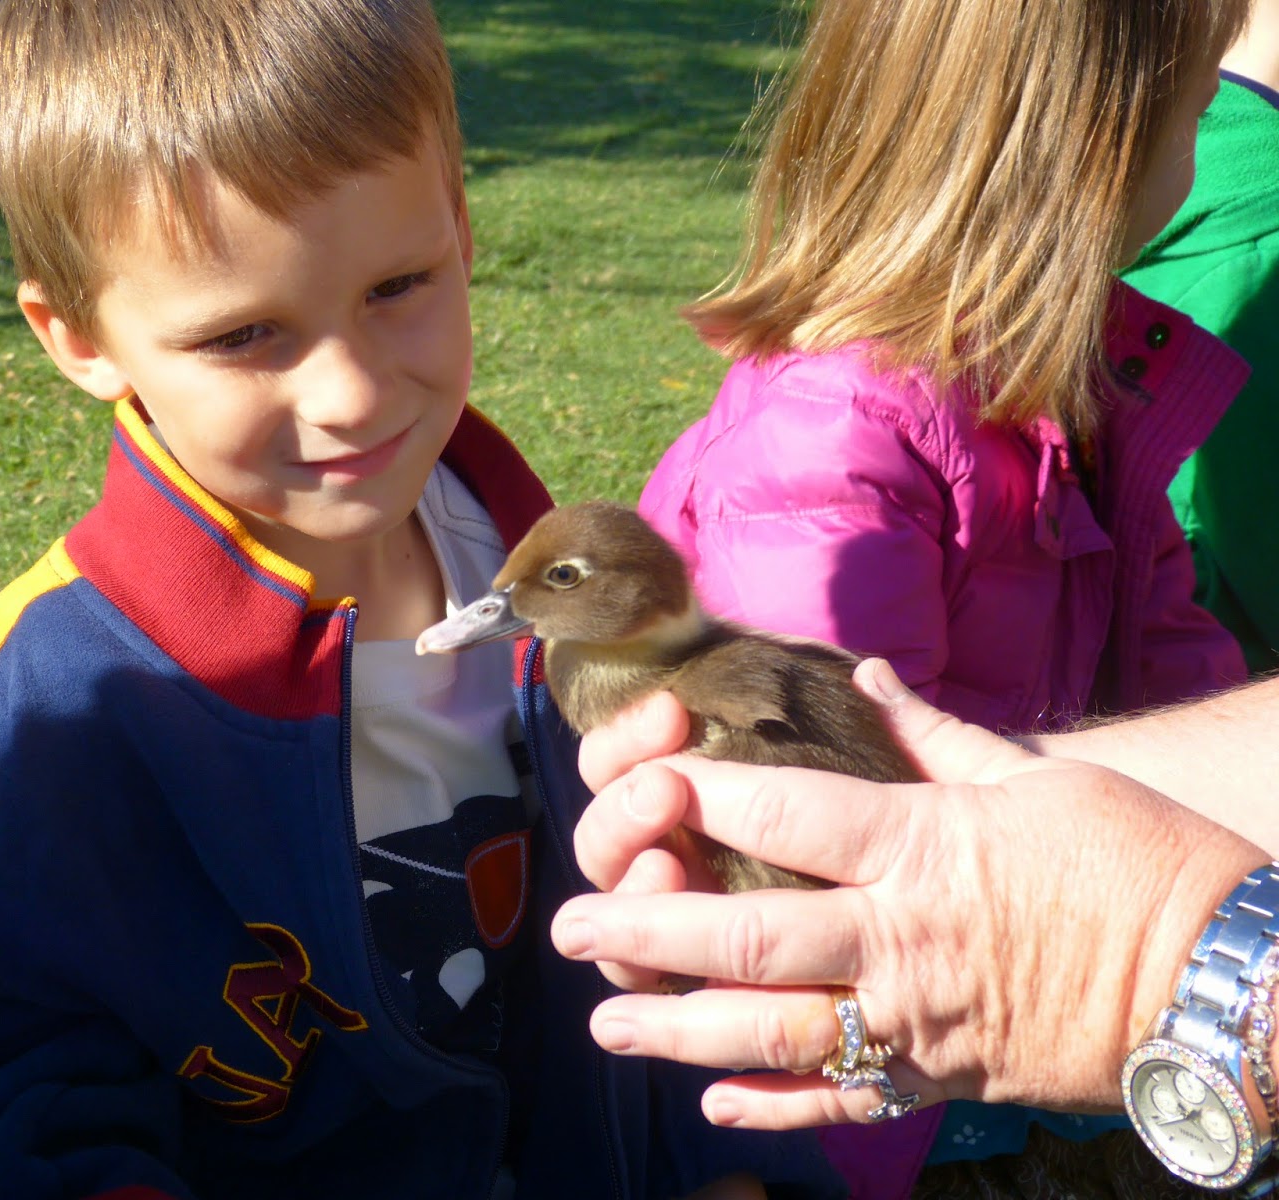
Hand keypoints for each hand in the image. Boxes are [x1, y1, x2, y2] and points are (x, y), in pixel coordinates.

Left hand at [554, 660, 1267, 1128]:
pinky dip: (774, 1105)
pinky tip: (712, 1103)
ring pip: (773, 1030)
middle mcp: (901, 936)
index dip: (696, 798)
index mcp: (921, 845)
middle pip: (746, 933)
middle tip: (571, 929)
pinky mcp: (942, 1078)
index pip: (780, 813)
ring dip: (679, 1030)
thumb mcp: (1036, 776)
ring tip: (609, 1024)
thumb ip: (934, 735)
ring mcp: (917, 1018)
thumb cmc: (1136, 860)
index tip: (638, 791)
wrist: (1226, 976)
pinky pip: (844, 1100)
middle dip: (647, 930)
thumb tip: (866, 680)